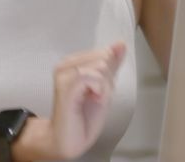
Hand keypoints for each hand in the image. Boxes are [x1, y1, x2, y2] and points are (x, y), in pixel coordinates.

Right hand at [47, 42, 126, 159]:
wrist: (68, 141)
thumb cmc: (84, 117)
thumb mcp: (104, 86)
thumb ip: (111, 64)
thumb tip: (120, 43)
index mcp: (73, 62)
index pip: (105, 53)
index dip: (109, 74)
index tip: (97, 91)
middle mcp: (65, 64)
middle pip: (104, 58)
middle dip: (107, 81)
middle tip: (94, 97)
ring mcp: (64, 74)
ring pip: (101, 66)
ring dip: (104, 87)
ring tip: (92, 100)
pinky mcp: (65, 85)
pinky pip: (93, 77)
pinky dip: (100, 90)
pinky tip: (92, 100)